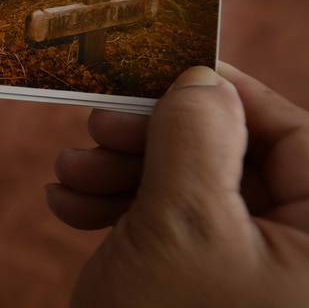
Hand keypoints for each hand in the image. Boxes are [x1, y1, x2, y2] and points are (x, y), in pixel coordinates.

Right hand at [46, 64, 308, 305]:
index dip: (229, 95)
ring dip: (118, 172)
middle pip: (230, 158)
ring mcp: (244, 268)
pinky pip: (168, 225)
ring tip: (69, 173)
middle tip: (99, 127)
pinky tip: (71, 206)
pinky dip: (116, 209)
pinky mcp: (199, 281)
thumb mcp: (181, 221)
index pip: (294, 136)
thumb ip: (196, 137)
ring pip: (188, 187)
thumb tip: (201, 79)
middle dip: (150, 140)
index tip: (166, 72)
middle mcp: (293, 252)